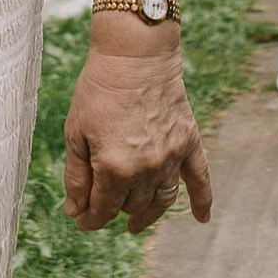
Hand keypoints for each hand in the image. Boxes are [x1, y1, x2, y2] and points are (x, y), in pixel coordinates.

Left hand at [63, 38, 212, 233]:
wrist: (134, 54)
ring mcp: (172, 156)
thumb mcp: (74, 134)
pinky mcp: (189, 143)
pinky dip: (203, 200)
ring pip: (161, 200)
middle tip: (101, 207)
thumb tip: (75, 212)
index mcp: (115, 168)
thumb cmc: (98, 91)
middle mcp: (147, 169)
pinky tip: (202, 218)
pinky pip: (200, 179)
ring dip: (147, 213)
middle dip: (113, 210)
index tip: (82, 220)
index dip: (90, 219)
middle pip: (131, 206)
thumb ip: (76, 177)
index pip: (103, 209)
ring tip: (135, 223)